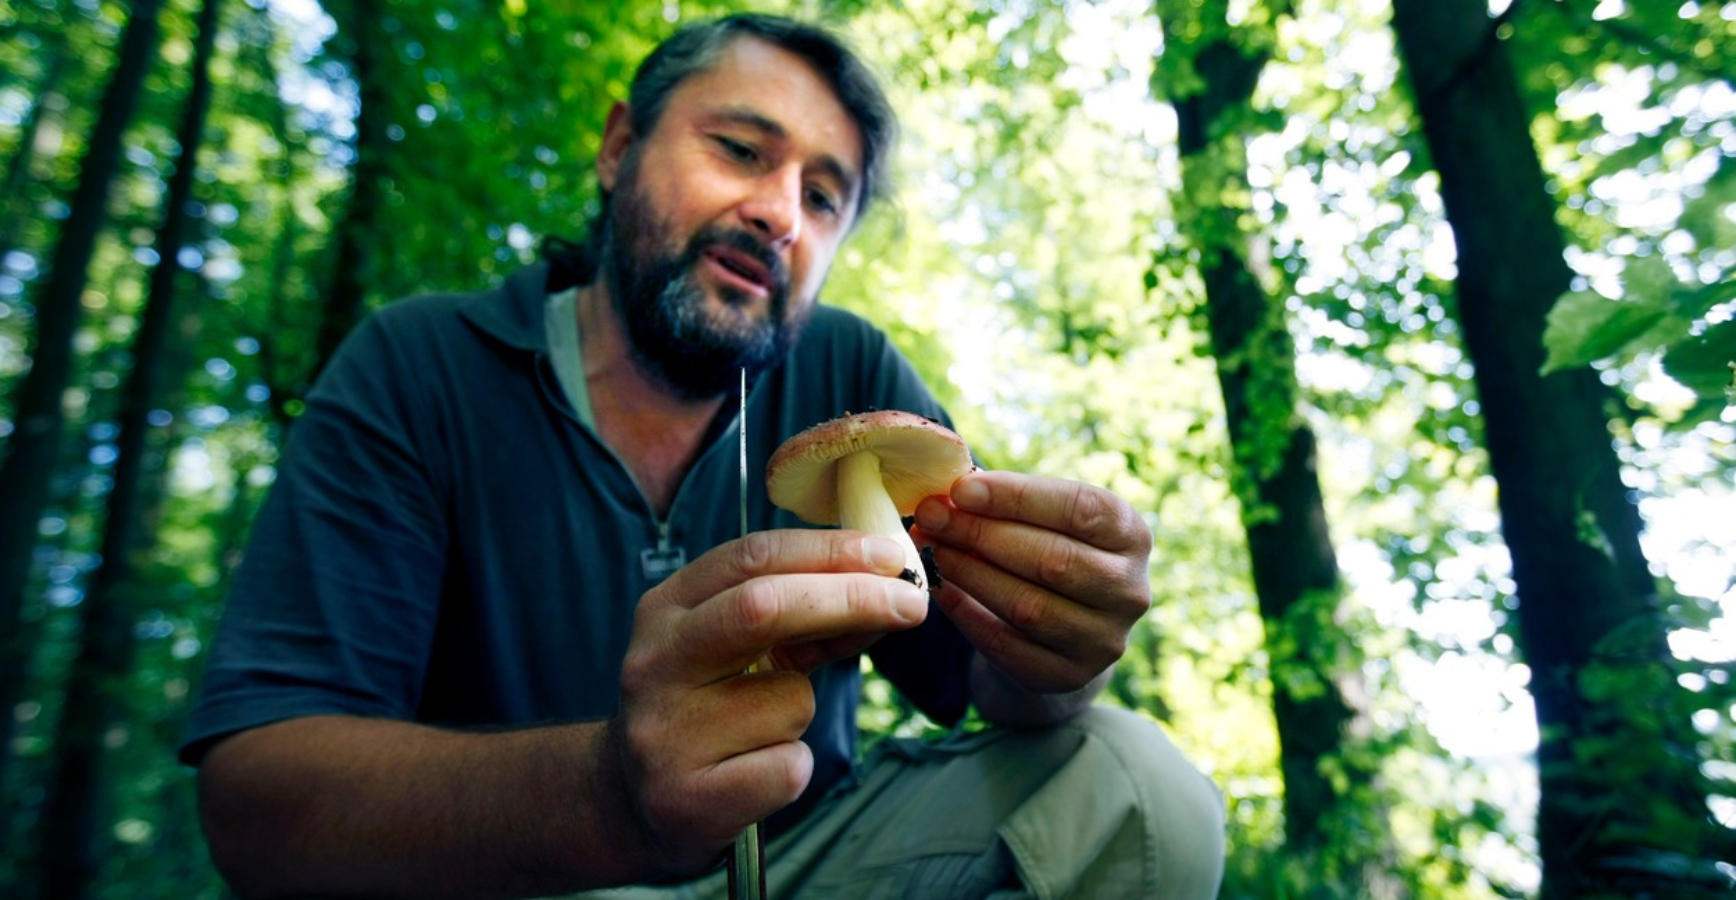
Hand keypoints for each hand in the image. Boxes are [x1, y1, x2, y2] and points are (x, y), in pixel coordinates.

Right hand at [609, 529, 926, 873]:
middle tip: (914, 603)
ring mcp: (664, 731)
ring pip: (790, 699)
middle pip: (762, 607)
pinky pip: (789, 766)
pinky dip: (793, 767)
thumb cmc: (710, 708)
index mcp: (665, 608)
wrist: (636, 803)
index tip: (891, 555)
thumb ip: (806, 616)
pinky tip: (753, 773)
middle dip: (850, 597)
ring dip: (803, 710)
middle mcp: (655, 662)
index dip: (828, 550)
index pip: (751, 557)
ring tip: (758, 731)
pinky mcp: (687, 797)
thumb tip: (893, 588)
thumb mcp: (743, 647)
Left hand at [912, 471, 1151, 694]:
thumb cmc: (1048, 550)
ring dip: (971, 573)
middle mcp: (1130, 591)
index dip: (1017, 497)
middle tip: (932, 517)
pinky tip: (940, 588)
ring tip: (934, 549)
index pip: (1081, 509)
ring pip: (1029, 606)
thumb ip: (1009, 502)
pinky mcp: (1069, 675)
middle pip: (1053, 560)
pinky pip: (1007, 645)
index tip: (961, 489)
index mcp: (1132, 536)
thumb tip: (948, 493)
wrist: (1061, 627)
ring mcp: (1104, 640)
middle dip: (982, 534)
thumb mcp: (1045, 519)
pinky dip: (966, 615)